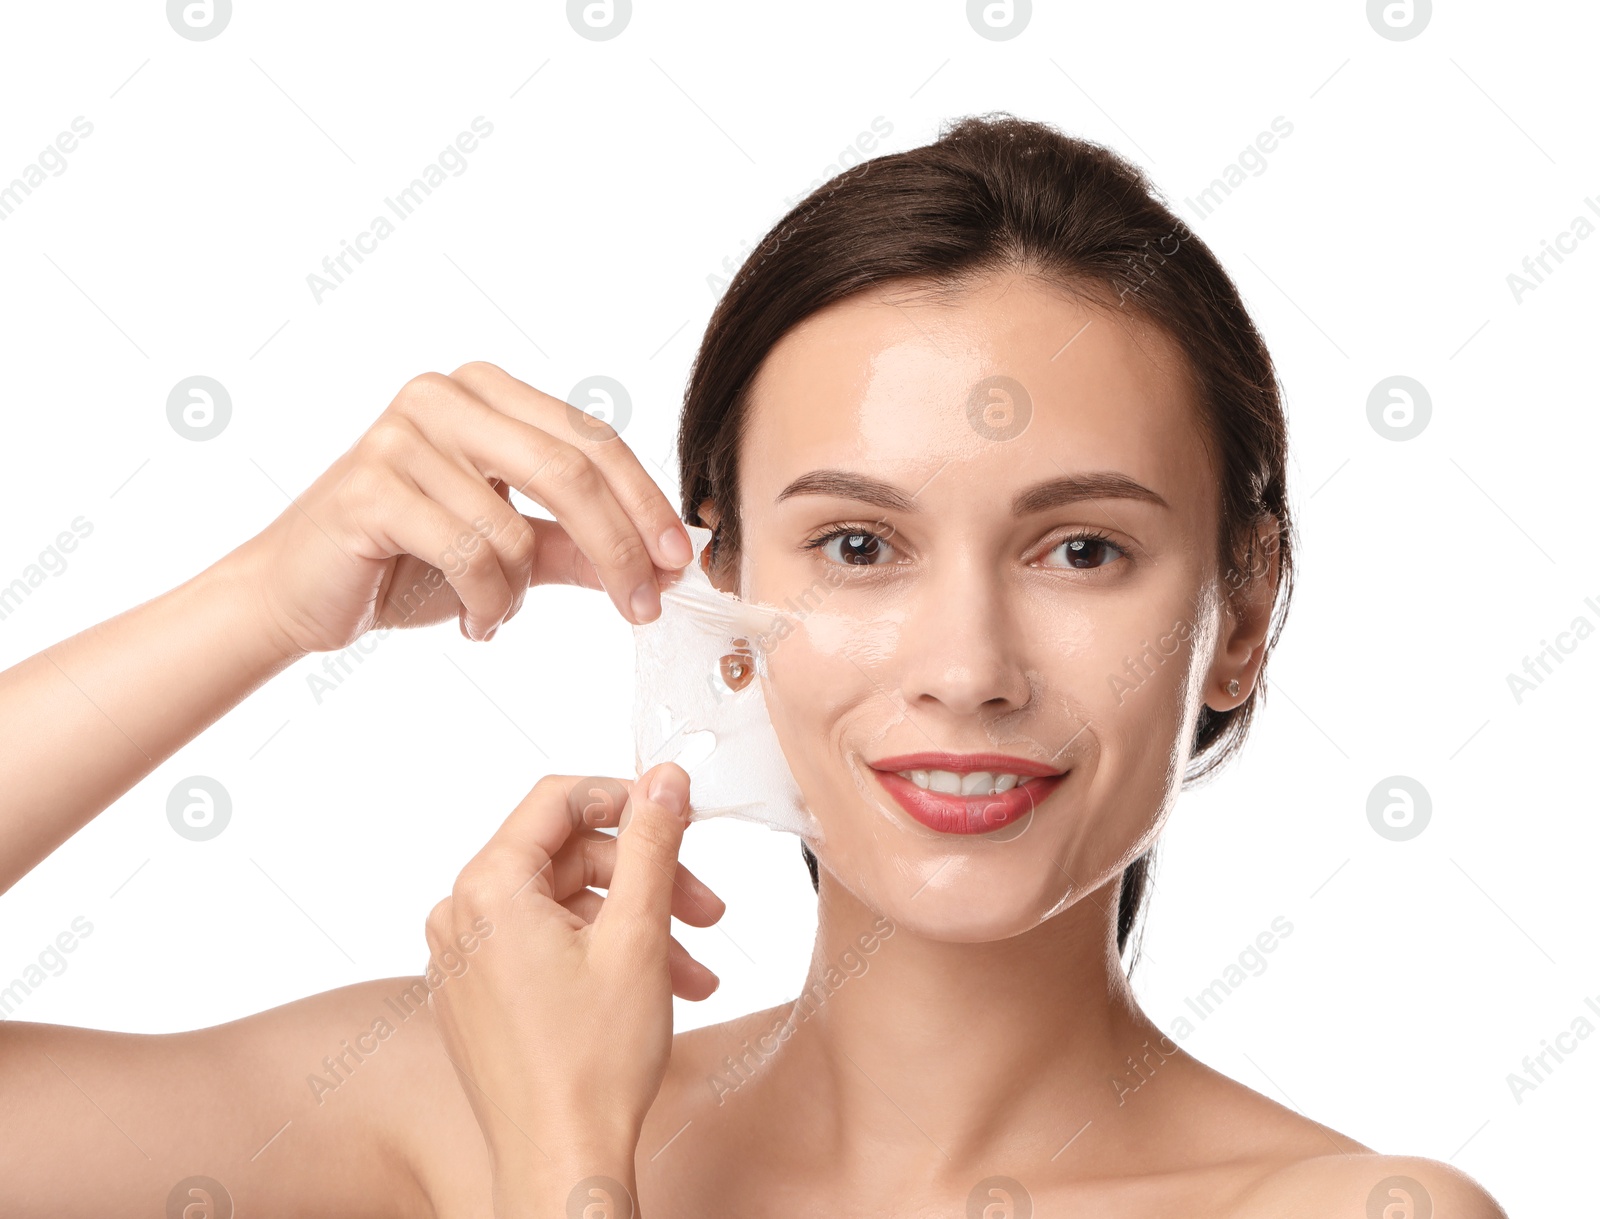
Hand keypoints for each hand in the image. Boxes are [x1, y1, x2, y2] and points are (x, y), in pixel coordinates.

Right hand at [229, 361, 693, 656]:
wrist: (296, 592)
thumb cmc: (404, 562)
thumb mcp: (510, 551)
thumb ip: (578, 545)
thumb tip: (663, 562)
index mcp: (487, 392)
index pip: (592, 440)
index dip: (645, 502)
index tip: (681, 561)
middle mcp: (445, 395)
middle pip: (570, 471)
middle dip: (619, 547)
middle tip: (644, 607)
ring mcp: (402, 434)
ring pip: (516, 528)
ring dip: (519, 593)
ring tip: (494, 615)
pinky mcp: (371, 486)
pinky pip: (469, 555)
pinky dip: (485, 604)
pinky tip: (470, 622)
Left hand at [422, 763, 720, 1210]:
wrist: (559, 1159)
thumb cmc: (590, 1065)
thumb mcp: (637, 935)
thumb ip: (653, 843)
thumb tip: (664, 780)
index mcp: (487, 889)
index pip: (559, 801)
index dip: (626, 800)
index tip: (677, 815)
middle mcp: (461, 916)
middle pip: (567, 857)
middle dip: (645, 878)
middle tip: (704, 907)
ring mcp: (463, 958)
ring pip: (564, 906)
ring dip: (635, 924)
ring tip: (693, 968)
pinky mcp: (476, 993)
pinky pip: (542, 944)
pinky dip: (600, 953)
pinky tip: (656, 985)